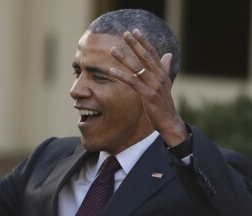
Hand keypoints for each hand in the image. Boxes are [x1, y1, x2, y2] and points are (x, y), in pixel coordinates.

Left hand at [109, 29, 188, 145]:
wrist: (169, 120)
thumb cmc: (164, 103)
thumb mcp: (165, 83)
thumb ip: (164, 68)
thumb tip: (168, 54)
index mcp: (162, 73)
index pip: (152, 53)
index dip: (144, 42)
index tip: (136, 31)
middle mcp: (159, 76)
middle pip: (145, 56)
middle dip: (135, 44)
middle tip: (125, 33)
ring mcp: (153, 85)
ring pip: (137, 68)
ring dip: (124, 58)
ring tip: (113, 50)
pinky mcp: (147, 95)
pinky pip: (132, 82)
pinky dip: (121, 75)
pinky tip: (111, 70)